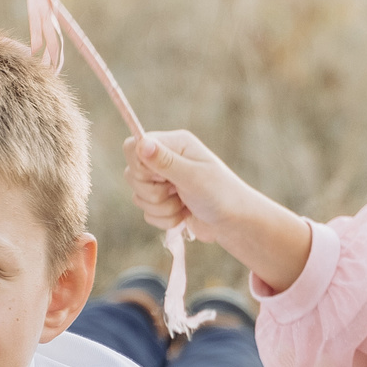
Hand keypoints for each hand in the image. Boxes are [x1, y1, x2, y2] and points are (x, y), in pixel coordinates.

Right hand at [124, 131, 312, 292]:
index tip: (158, 177)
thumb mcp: (193, 176)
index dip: (138, 165)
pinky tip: (184, 215)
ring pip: (139, 196)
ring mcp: (164, 181)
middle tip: (178, 192)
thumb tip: (141, 143)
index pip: (133, 146)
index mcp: (174, 144)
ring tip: (185, 205)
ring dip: (162, 208)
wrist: (234, 223)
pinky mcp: (164, 202)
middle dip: (153, 192)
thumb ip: (165, 161)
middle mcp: (166, 159)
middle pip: (132, 174)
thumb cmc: (220, 194)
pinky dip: (165, 219)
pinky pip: (147, 213)